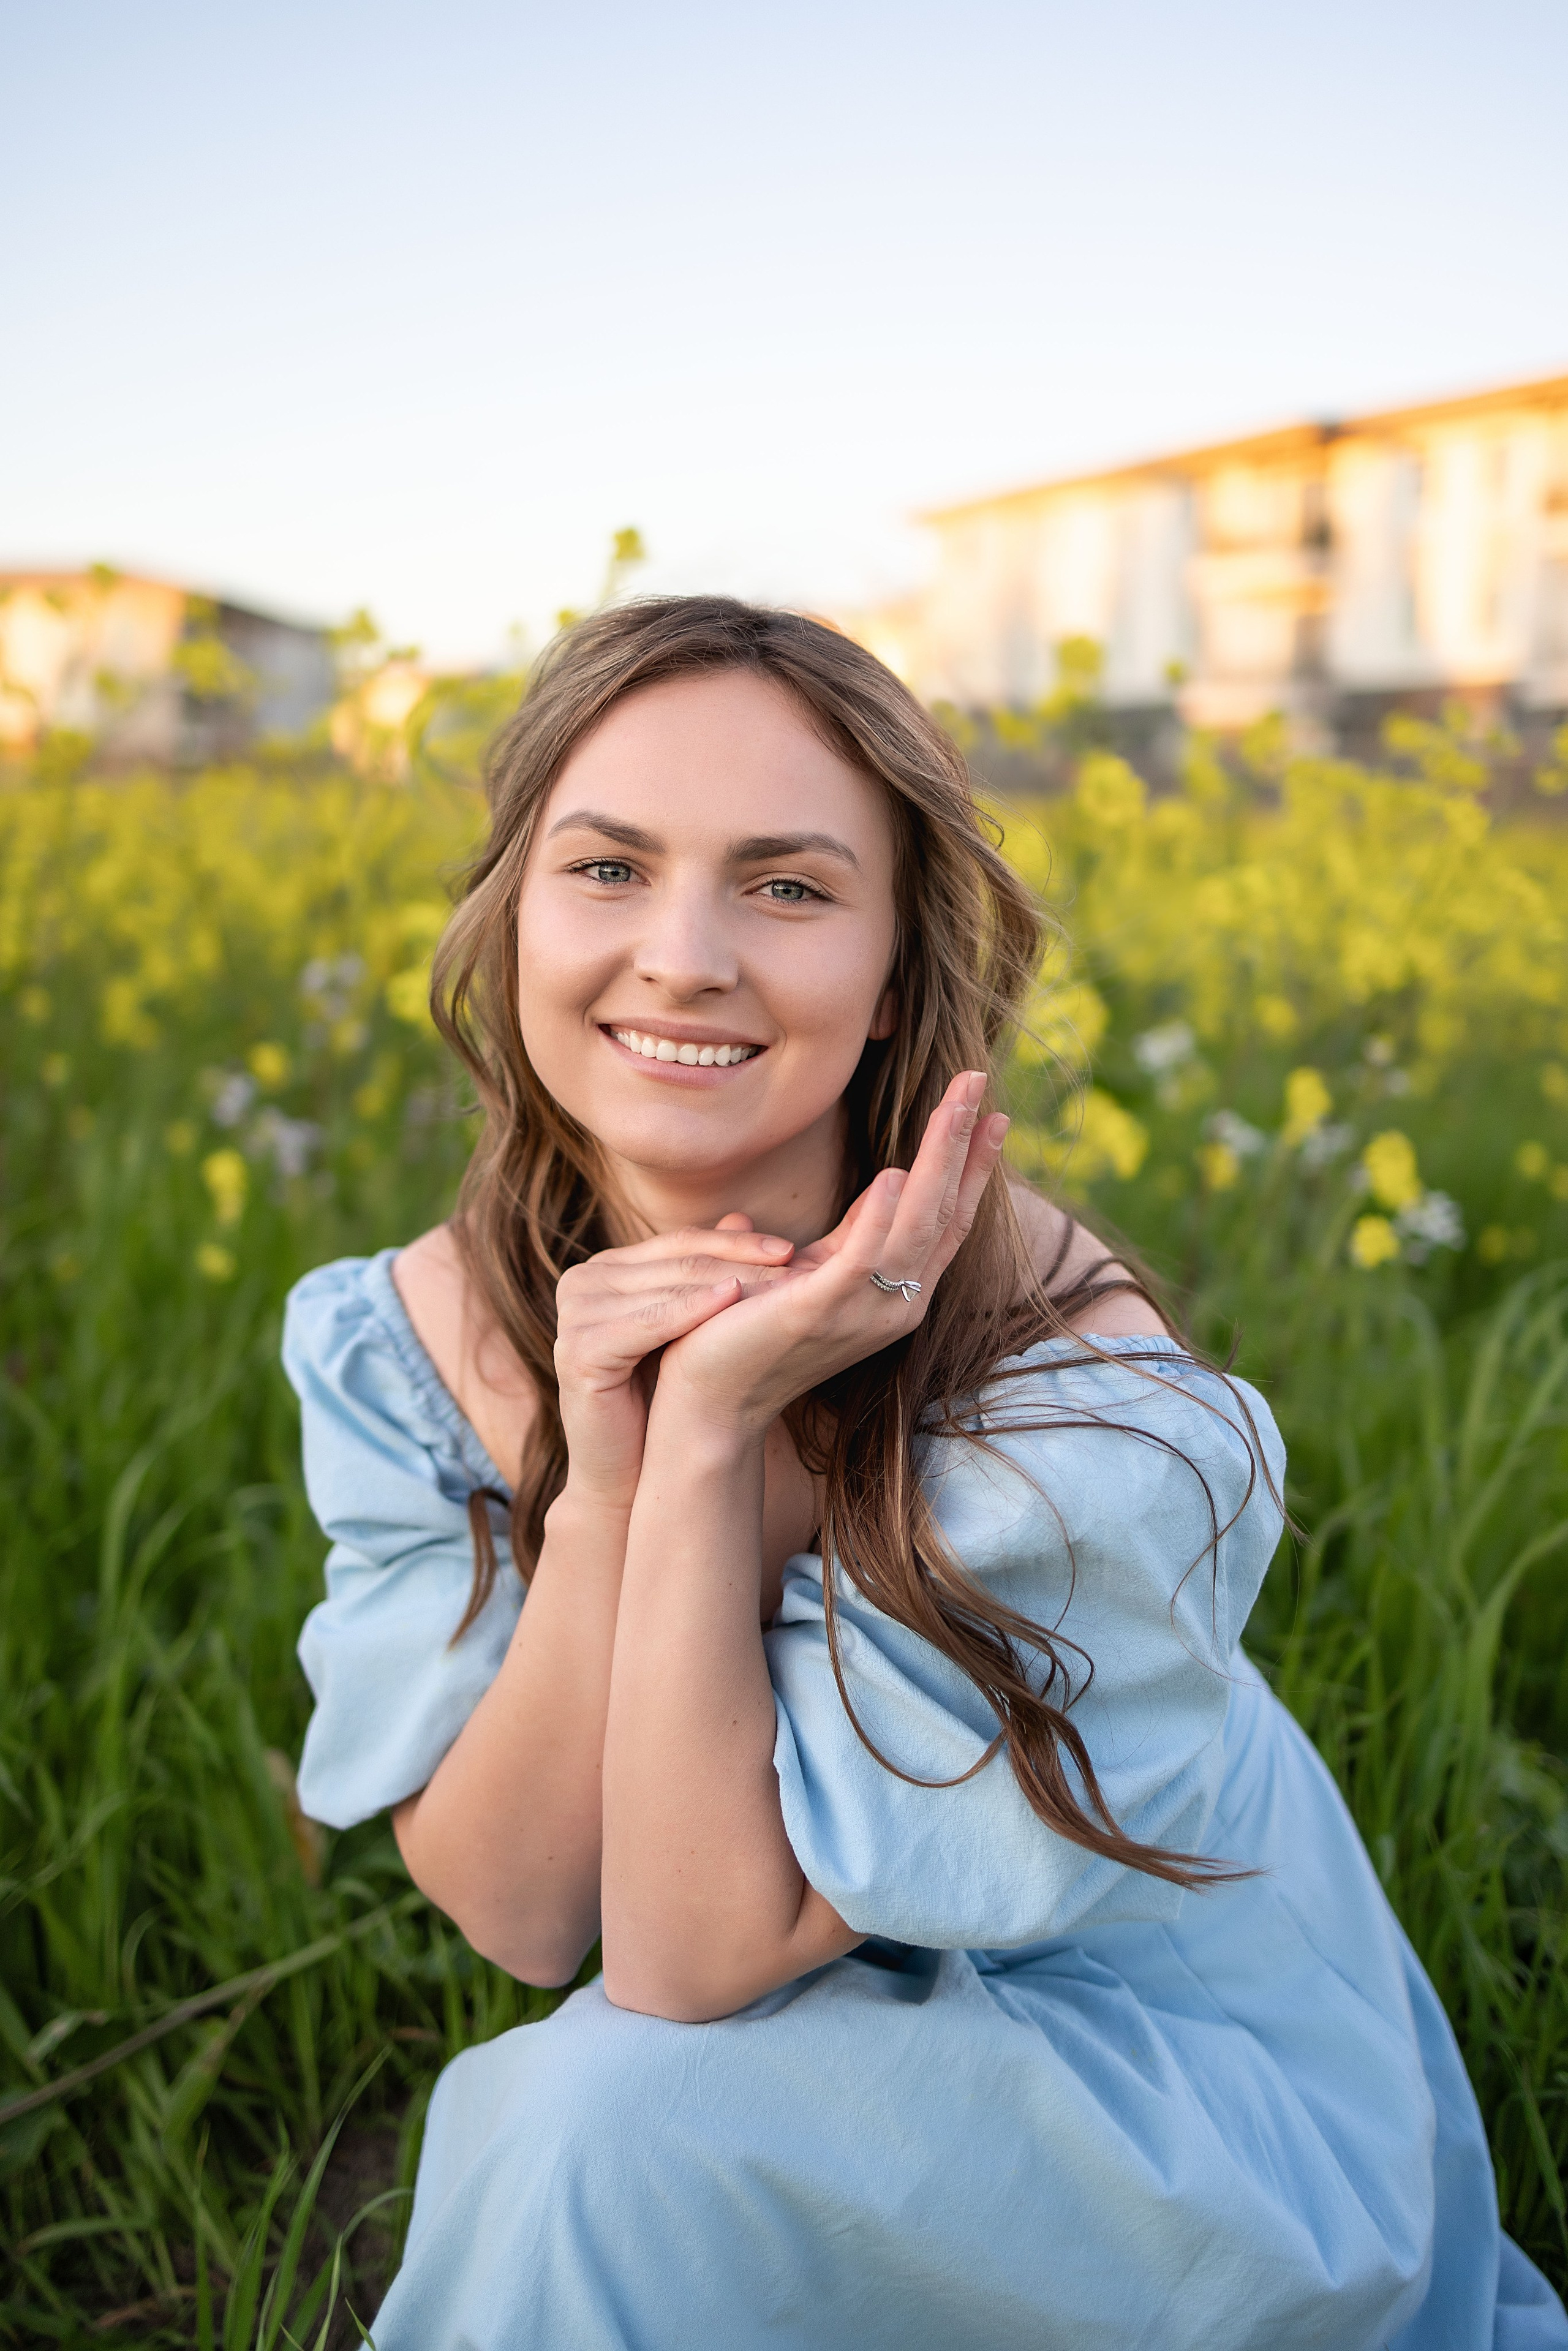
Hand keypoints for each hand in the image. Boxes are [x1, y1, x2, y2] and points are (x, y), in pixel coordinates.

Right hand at [554, 1220, 796, 1508]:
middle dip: (741, 1262)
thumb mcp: (686, 1327)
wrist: (626, 1472)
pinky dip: (692, 1310)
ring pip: (669, 1288)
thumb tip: (743, 1216)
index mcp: (603, 1270)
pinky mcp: (577, 1349)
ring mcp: (573, 1314)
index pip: (679, 1243)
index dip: (736, 1243)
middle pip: (676, 1262)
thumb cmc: (660, 1399)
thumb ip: (703, 1271)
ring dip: (731, 1283)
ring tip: (781, 1286)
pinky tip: (733, 1301)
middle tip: (797, 1264)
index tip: (791, 1249)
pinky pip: (648, 1322)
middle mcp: (581, 1282)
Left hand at [652, 1072, 1009, 1440]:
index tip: (991, 1114)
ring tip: (952, 1106)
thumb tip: (805, 1207)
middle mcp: (893, 1308)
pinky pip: (860, 1260)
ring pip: (915, 1226)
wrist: (708, 1404)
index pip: (946, 1222)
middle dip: (962, 1144)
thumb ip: (822, 1248)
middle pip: (943, 1213)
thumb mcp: (798, 1283)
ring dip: (936, 1161)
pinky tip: (894, 1174)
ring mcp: (861, 1312)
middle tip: (977, 1081)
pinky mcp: (817, 1313)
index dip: (971, 1167)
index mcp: (891, 1295)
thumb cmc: (744, 1341)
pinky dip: (880, 1218)